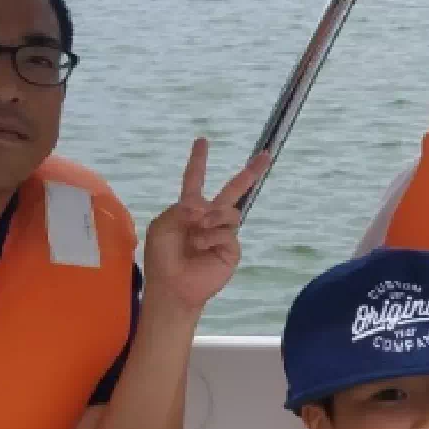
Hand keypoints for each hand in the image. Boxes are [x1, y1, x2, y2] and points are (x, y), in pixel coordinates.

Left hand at [142, 139, 270, 314]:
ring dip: (213, 218)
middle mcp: (209, 218)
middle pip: (233, 190)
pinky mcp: (231, 249)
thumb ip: (180, 209)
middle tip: (266, 155)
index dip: (199, 161)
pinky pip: (228, 232)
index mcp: (189, 209)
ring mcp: (222, 233)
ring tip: (198, 230)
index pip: (195, 180)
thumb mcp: (162, 227)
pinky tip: (201, 246)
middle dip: (250, 173)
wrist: (174, 286)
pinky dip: (212, 236)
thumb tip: (204, 207)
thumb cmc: (162, 257)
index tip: (202, 141)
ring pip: (230, 212)